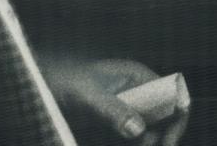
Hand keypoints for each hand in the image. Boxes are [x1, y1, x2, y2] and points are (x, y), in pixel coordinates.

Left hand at [37, 52, 189, 145]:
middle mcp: (137, 93)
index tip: (169, 141)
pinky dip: (134, 145)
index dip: (177, 116)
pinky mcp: (114, 126)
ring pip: (149, 133)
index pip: (172, 93)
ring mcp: (127, 110)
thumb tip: (139, 130)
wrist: (38, 87)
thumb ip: (112, 111)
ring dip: (148, 143)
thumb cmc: (62, 82)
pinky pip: (132, 140)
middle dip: (163, 138)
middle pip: (165, 118)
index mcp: (138, 77)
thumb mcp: (86, 97)